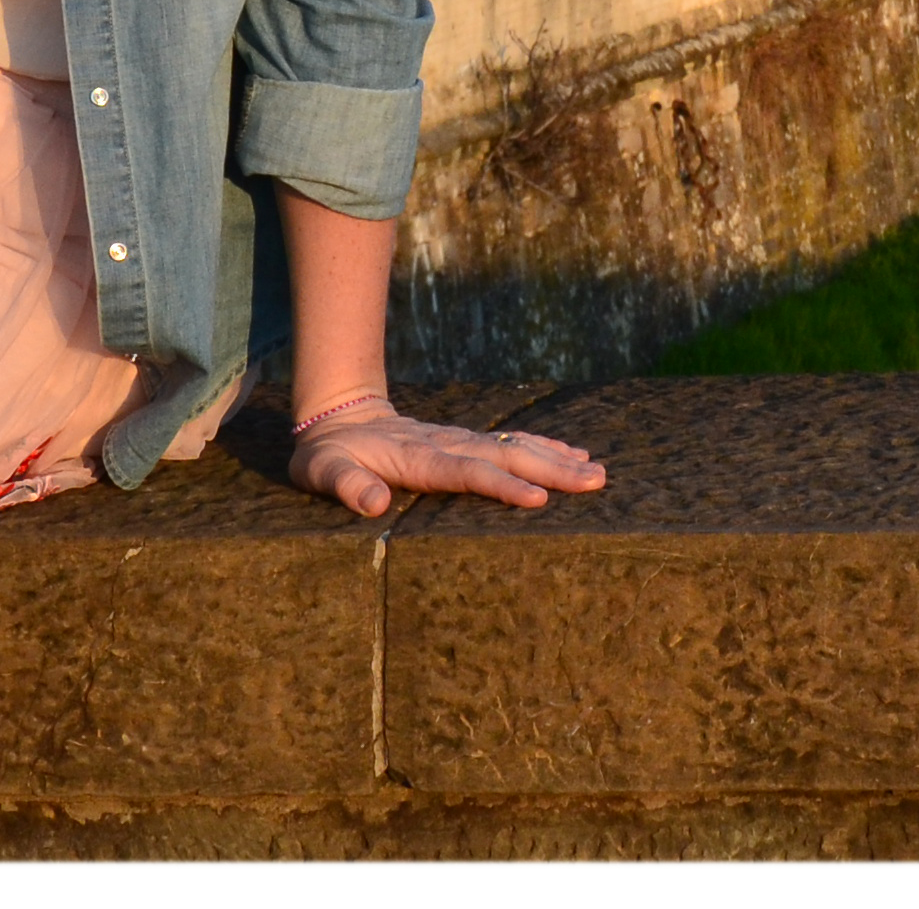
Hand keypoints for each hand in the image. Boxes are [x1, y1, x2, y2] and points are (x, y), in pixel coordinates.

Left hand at [286, 400, 604, 519]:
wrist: (339, 415)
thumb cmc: (328, 454)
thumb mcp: (323, 471)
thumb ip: (346, 486)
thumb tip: (372, 503)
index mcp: (419, 458)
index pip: (467, 473)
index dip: (502, 486)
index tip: (538, 500)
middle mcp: (447, 445)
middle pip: (505, 457)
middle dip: (551, 470)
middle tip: (594, 481)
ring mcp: (459, 441)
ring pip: (514, 448)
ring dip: (555, 459)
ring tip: (596, 472)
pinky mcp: (464, 443)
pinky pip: (509, 445)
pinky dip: (543, 449)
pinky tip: (571, 456)